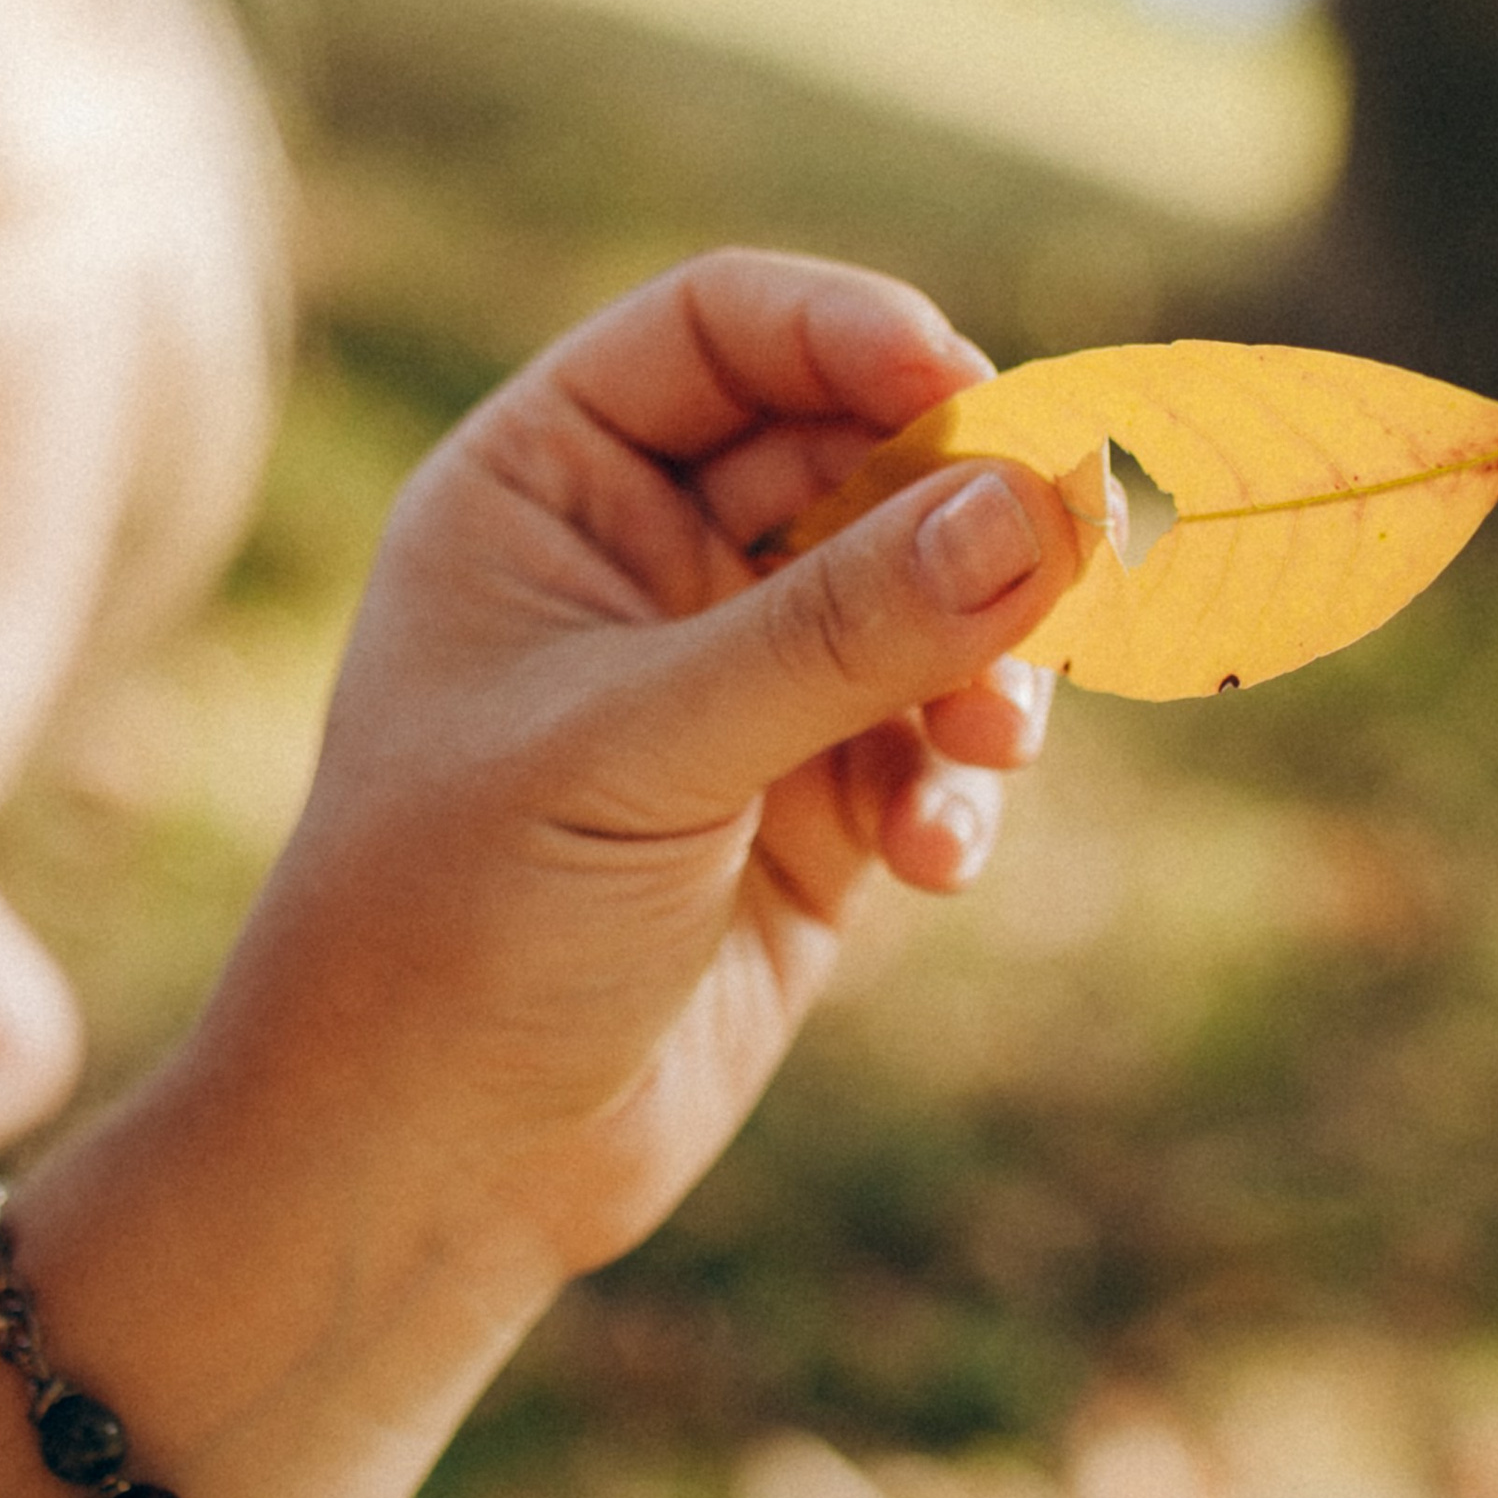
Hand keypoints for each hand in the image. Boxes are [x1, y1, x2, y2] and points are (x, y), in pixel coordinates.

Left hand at [210, 248, 1084, 1292]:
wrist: (428, 1166)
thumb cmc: (456, 927)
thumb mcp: (641, 751)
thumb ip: (843, 628)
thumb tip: (1045, 506)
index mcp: (543, 489)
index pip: (726, 332)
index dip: (858, 336)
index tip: (976, 395)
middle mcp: (642, 568)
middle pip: (861, 455)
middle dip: (964, 518)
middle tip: (1069, 571)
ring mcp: (734, 693)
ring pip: (925, 606)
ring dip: (986, 664)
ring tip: (995, 747)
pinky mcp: (807, 818)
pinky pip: (932, 750)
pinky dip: (958, 788)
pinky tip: (935, 866)